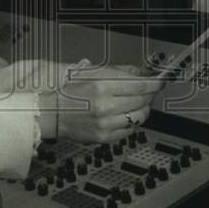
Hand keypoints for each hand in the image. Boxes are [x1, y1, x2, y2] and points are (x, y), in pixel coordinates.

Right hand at [38, 65, 163, 143]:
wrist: (49, 111)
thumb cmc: (66, 90)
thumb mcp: (90, 71)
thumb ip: (119, 70)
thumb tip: (141, 72)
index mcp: (101, 85)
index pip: (140, 85)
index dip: (155, 83)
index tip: (160, 81)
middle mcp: (105, 105)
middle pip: (143, 100)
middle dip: (150, 94)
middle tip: (149, 90)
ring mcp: (105, 123)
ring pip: (140, 116)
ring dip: (143, 108)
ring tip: (137, 102)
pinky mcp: (104, 137)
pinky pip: (129, 130)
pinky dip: (131, 122)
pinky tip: (124, 115)